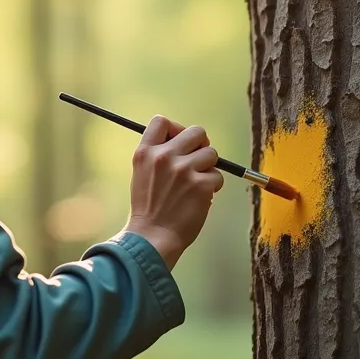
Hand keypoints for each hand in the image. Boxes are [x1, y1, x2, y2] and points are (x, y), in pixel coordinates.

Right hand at [122, 115, 224, 270]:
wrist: (152, 237)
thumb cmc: (148, 209)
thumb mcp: (141, 174)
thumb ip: (157, 155)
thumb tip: (182, 141)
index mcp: (145, 152)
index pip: (161, 121)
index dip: (175, 129)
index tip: (178, 142)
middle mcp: (164, 156)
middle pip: (196, 132)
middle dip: (200, 145)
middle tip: (197, 161)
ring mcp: (184, 170)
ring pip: (211, 153)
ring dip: (208, 168)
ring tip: (197, 183)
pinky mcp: (201, 185)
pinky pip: (218, 176)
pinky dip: (213, 187)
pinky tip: (200, 198)